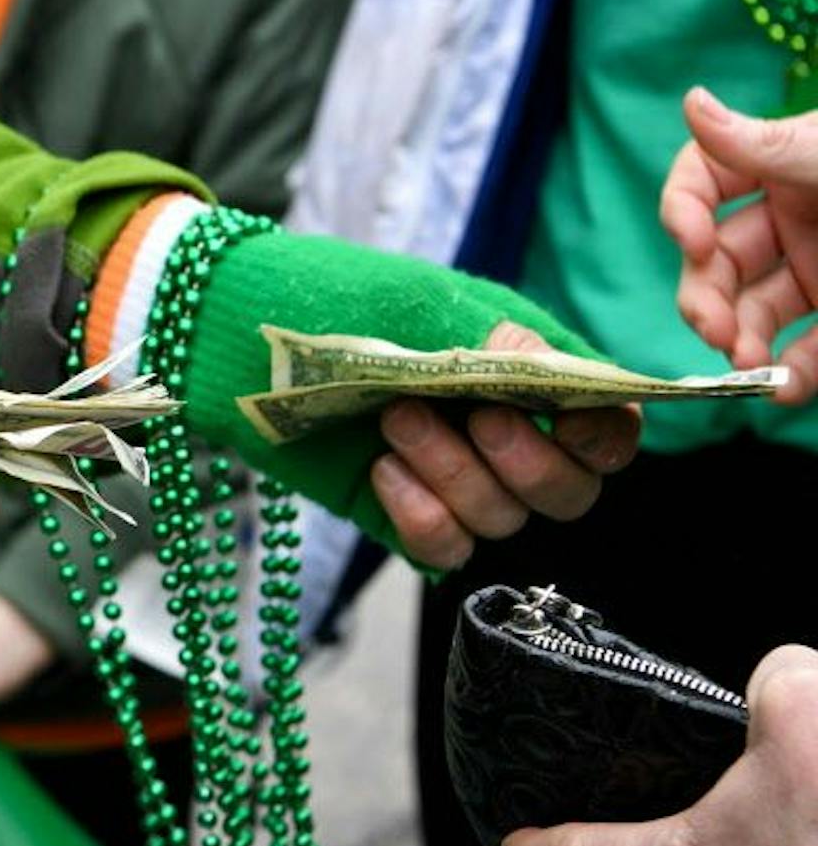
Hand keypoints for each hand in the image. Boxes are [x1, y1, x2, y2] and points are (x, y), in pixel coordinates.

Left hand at [181, 226, 632, 566]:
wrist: (238, 334)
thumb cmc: (337, 299)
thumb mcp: (425, 304)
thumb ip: (501, 341)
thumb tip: (559, 378)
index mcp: (528, 373)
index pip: (607, 430)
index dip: (604, 439)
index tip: (569, 425)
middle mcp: (503, 431)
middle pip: (569, 493)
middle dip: (527, 462)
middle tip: (474, 417)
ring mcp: (452, 476)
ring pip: (503, 519)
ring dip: (457, 474)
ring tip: (395, 419)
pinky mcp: (399, 510)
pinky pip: (445, 546)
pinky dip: (422, 517)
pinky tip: (381, 472)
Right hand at [661, 86, 817, 402]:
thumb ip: (763, 141)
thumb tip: (691, 102)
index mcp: (780, 167)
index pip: (702, 182)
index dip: (683, 211)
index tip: (693, 240)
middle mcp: (790, 218)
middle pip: (715, 261)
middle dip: (704, 297)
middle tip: (714, 330)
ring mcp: (817, 268)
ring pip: (752, 311)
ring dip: (739, 343)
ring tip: (747, 369)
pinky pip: (807, 351)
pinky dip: (791, 376)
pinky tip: (783, 390)